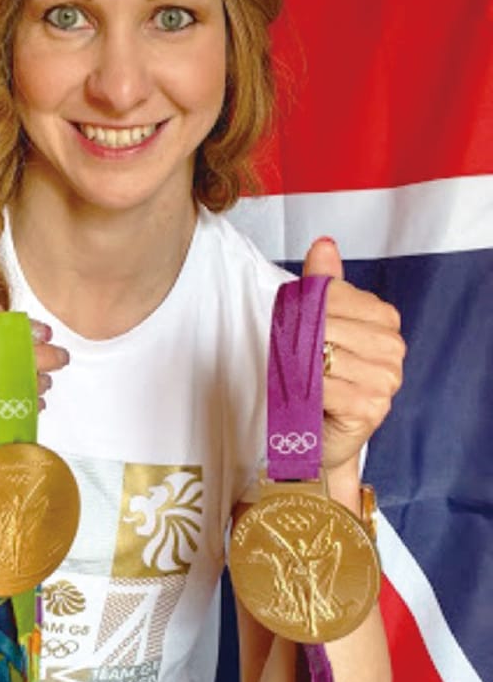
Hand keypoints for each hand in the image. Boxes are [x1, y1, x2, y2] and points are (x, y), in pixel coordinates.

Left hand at [303, 238, 404, 478]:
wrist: (320, 436)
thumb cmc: (320, 380)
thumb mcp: (321, 326)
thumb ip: (325, 285)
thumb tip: (324, 244)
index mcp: (384, 319)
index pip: (336, 295)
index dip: (305, 309)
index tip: (292, 326)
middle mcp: (393, 347)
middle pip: (328, 324)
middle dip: (299, 339)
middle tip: (288, 357)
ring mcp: (387, 378)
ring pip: (325, 355)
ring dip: (299, 366)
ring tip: (295, 377)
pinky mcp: (372, 407)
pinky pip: (326, 386)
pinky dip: (307, 391)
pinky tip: (307, 397)